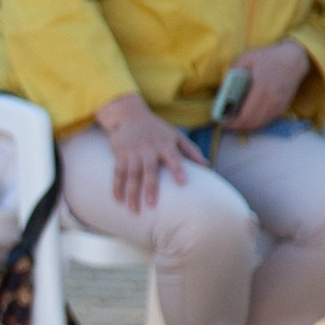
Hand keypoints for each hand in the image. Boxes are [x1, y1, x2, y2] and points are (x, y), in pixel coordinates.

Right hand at [96, 94, 206, 212]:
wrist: (129, 115)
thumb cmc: (157, 129)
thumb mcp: (175, 136)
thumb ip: (191, 150)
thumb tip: (207, 166)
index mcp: (165, 144)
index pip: (173, 158)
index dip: (177, 170)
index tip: (182, 183)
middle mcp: (148, 148)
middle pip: (149, 170)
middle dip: (150, 187)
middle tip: (151, 204)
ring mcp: (133, 151)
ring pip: (131, 174)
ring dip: (131, 192)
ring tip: (133, 209)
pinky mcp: (120, 154)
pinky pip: (118, 172)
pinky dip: (116, 186)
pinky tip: (118, 199)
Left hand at [220, 39, 310, 132]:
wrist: (294, 59)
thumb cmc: (268, 57)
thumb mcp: (246, 58)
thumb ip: (234, 71)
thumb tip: (223, 88)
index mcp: (260, 89)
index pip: (244, 116)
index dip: (231, 123)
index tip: (220, 121)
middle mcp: (270, 101)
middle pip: (250, 123)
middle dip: (235, 126)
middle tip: (225, 123)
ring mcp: (277, 106)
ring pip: (258, 125)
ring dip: (244, 127)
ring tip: (233, 122)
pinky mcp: (281, 108)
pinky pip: (266, 121)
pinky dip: (254, 123)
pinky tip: (246, 118)